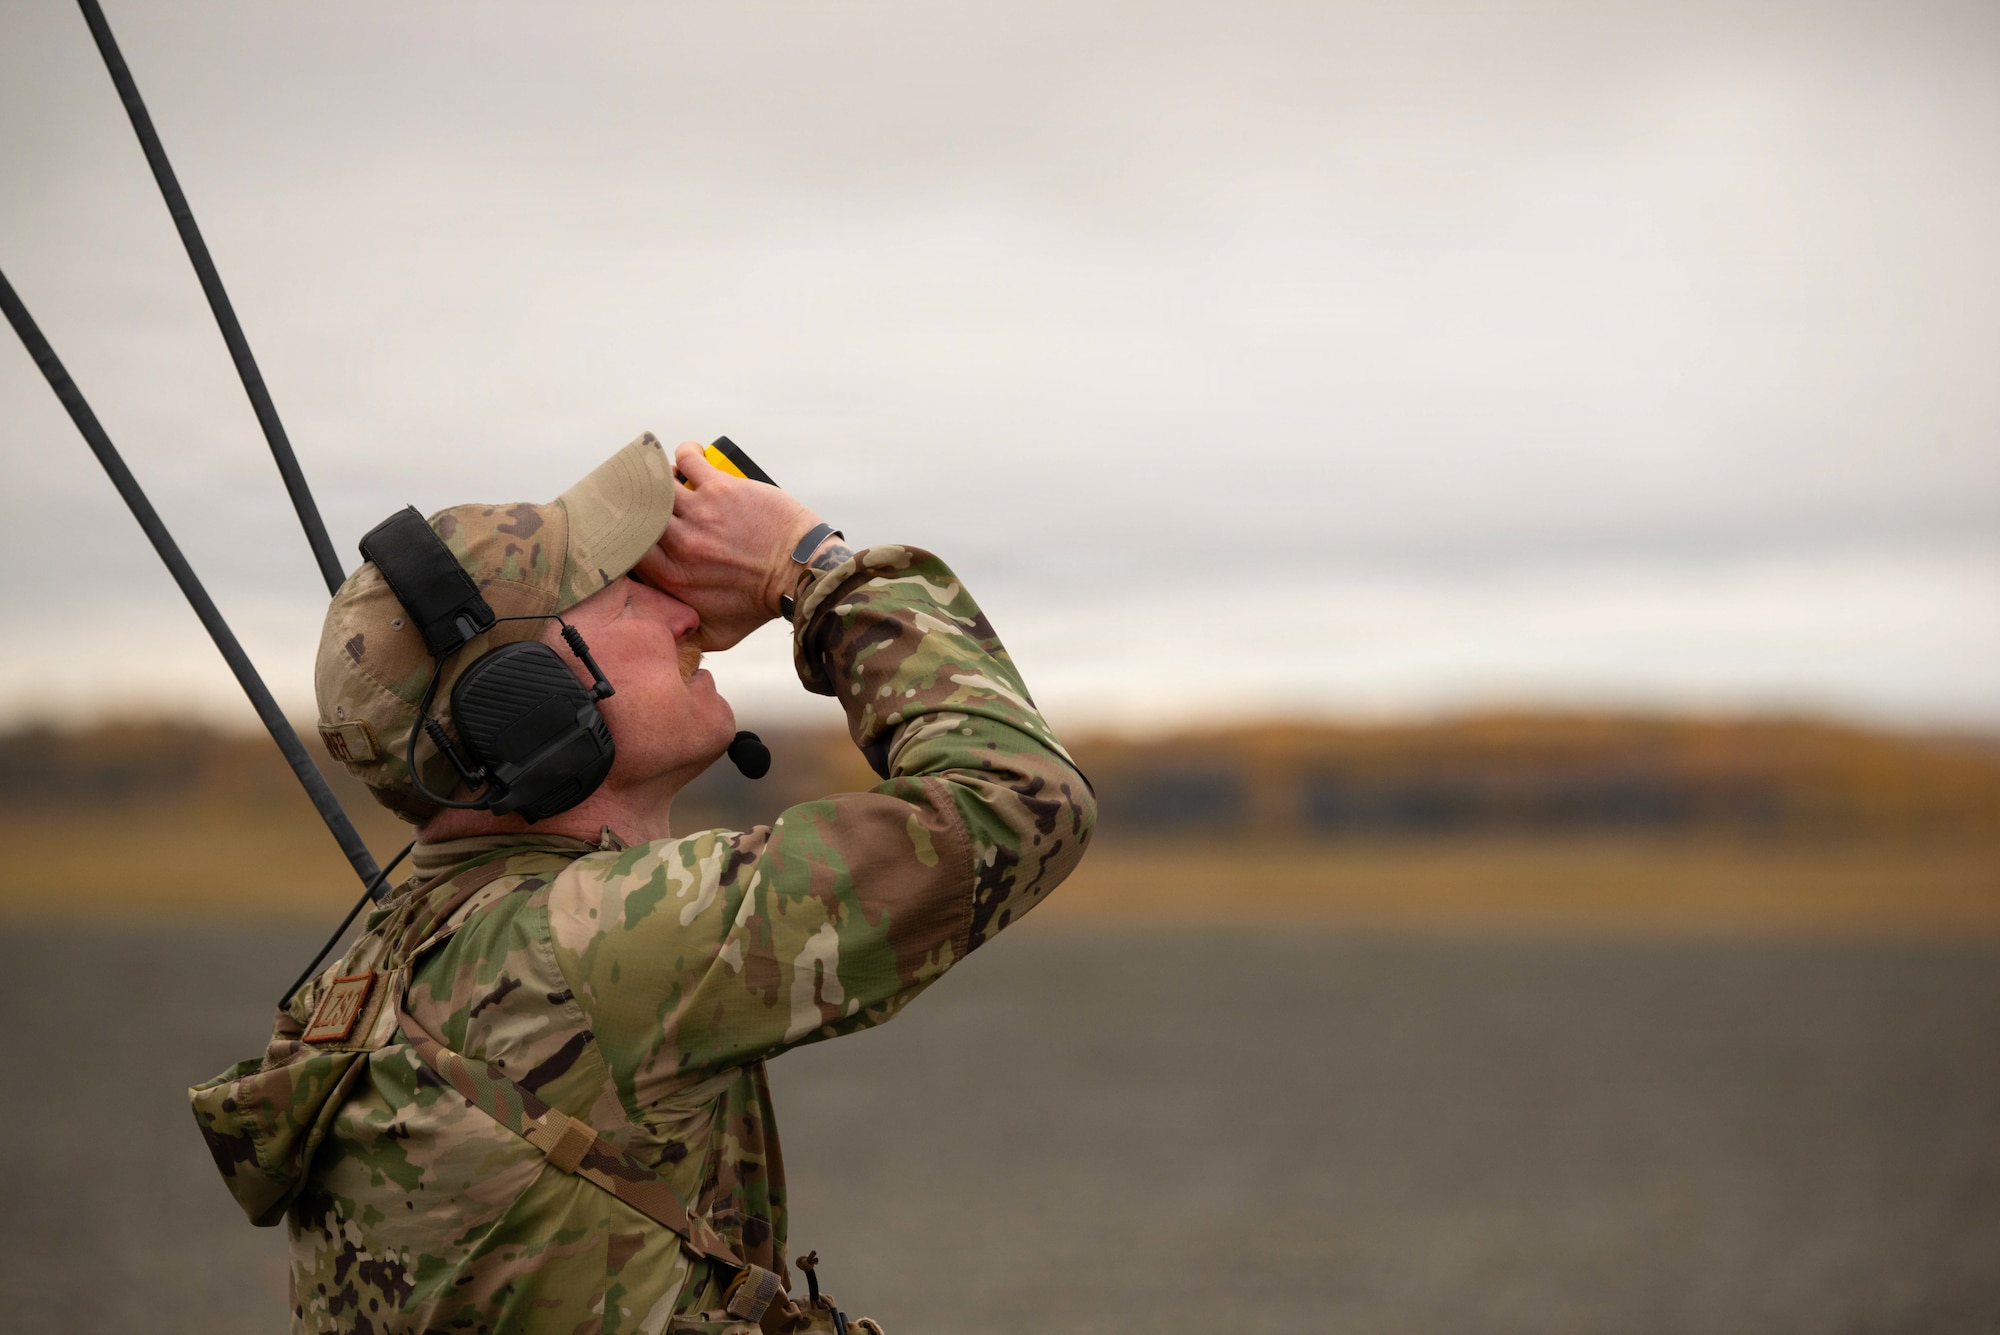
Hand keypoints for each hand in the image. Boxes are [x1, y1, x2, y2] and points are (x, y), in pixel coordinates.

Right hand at [632, 441, 820, 650]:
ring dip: (655, 478)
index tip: (628, 529)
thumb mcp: (717, 634)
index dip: (623, 536)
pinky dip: (685, 453)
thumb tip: (662, 629)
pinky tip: (689, 455)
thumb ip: (684, 633)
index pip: (628, 549)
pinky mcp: (721, 488)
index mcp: (671, 577)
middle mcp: (679, 543)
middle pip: (634, 514)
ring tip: (662, 476)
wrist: (800, 573)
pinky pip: (688, 459)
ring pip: (656, 484)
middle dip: (629, 505)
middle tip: (635, 498)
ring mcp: (699, 512)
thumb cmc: (760, 604)